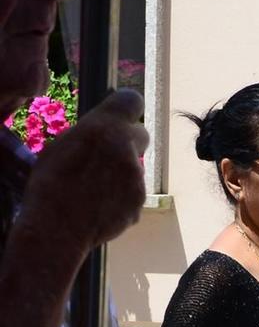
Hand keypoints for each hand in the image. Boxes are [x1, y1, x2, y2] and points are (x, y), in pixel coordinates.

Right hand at [16, 89, 147, 261]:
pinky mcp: (140, 201)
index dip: (127, 108)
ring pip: (135, 168)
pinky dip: (122, 197)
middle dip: (128, 142)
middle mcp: (126, 148)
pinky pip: (133, 193)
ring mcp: (137, 177)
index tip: (122, 114)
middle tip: (107, 155)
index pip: (131, 101)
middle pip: (140, 135)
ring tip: (95, 189)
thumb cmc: (50, 183)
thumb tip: (103, 133)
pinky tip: (101, 206)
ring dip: (122, 174)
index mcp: (103, 128)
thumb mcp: (62, 146)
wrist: (58, 226)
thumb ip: (91, 135)